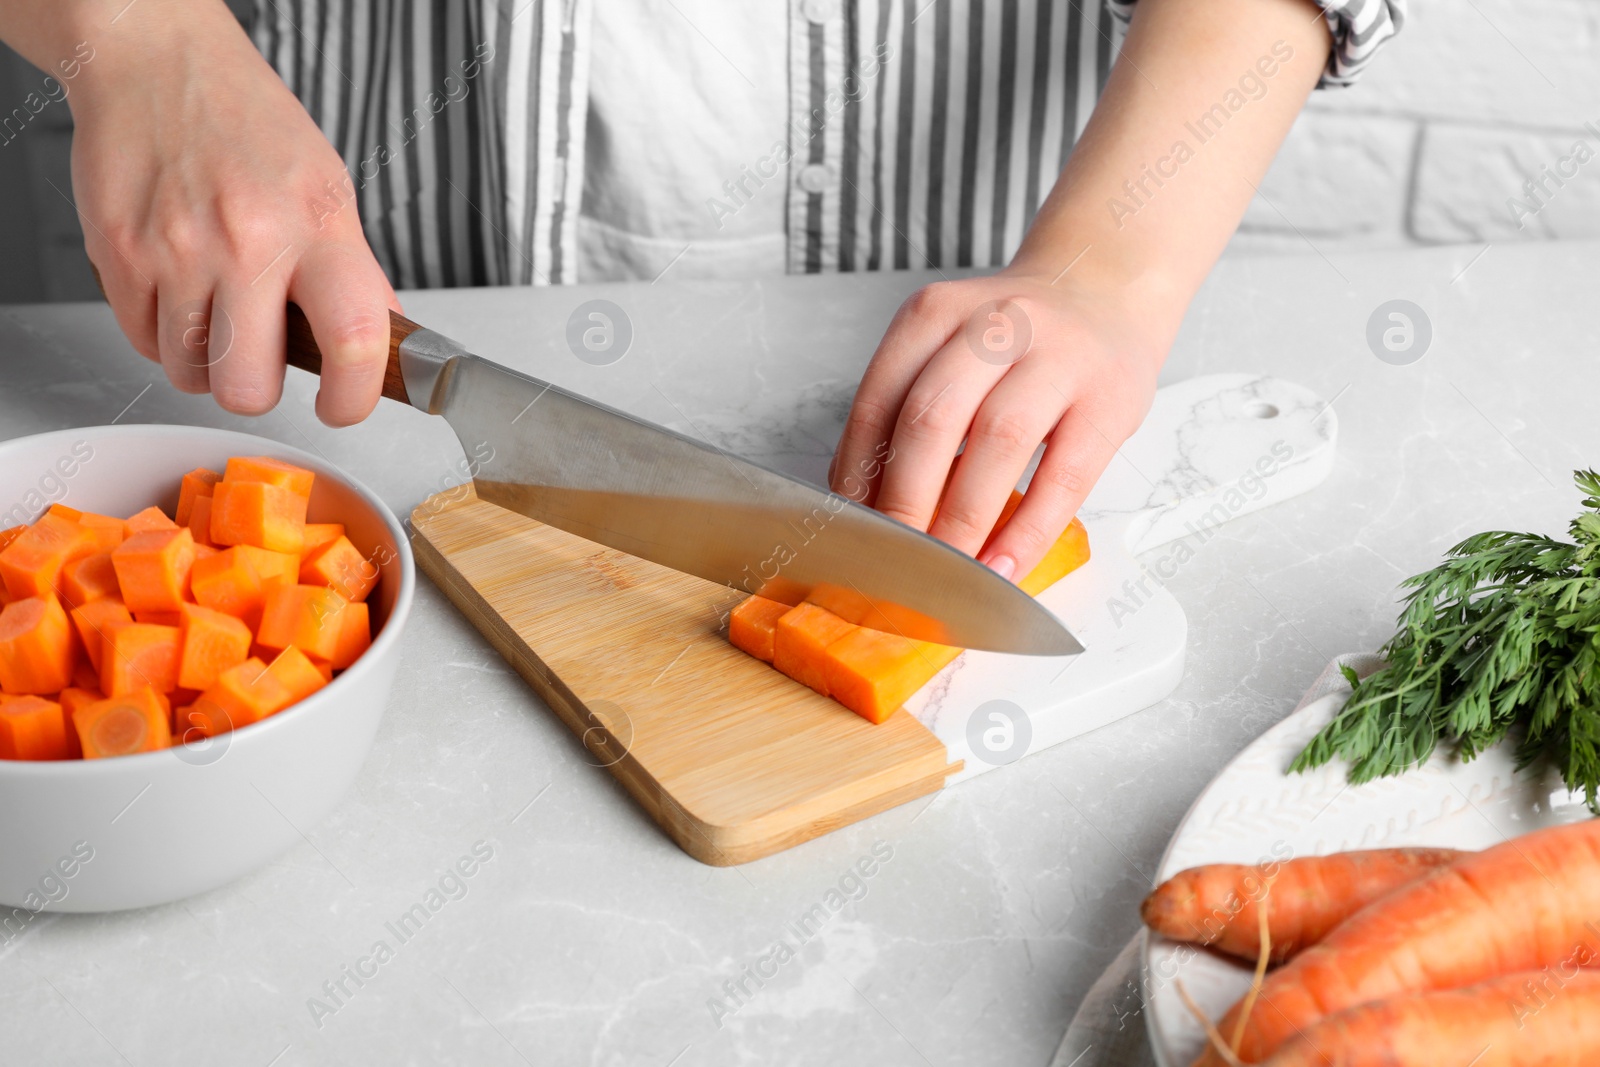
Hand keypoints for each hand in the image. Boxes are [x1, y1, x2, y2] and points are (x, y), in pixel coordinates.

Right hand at [67, 3, 397, 424]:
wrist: (159, 63)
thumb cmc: (248, 124)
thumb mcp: (329, 190)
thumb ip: (355, 272)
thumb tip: (383, 344)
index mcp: (317, 225)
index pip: (356, 338)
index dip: (355, 397)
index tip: (345, 406)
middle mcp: (248, 241)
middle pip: (250, 388)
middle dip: (259, 390)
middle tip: (265, 360)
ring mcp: (177, 250)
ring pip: (190, 375)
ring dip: (206, 364)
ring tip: (218, 313)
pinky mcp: (118, 254)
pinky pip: (142, 342)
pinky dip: (162, 335)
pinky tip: (179, 292)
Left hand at [830, 269, 1171, 582]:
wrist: (1104, 292)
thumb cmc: (1014, 342)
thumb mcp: (949, 349)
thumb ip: (907, 409)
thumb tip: (864, 505)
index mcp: (937, 313)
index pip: (880, 400)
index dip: (860, 473)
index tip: (854, 530)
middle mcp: (995, 325)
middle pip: (933, 418)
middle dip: (905, 503)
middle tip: (892, 561)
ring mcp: (1058, 357)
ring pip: (998, 441)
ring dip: (963, 519)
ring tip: (945, 572)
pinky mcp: (1109, 400)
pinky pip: (1064, 478)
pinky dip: (1027, 532)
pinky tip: (1003, 567)